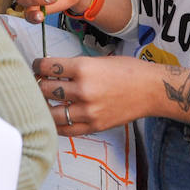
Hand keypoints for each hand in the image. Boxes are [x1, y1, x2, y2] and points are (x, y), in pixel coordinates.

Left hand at [32, 55, 154, 135]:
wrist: (151, 90)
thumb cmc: (127, 71)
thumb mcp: (97, 60)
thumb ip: (74, 67)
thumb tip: (50, 71)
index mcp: (83, 68)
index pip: (46, 67)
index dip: (38, 65)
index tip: (38, 67)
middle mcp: (83, 90)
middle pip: (44, 89)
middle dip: (38, 84)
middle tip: (39, 83)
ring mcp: (88, 111)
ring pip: (50, 111)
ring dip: (44, 106)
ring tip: (45, 101)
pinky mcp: (94, 126)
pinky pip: (65, 129)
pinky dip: (56, 123)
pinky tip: (54, 117)